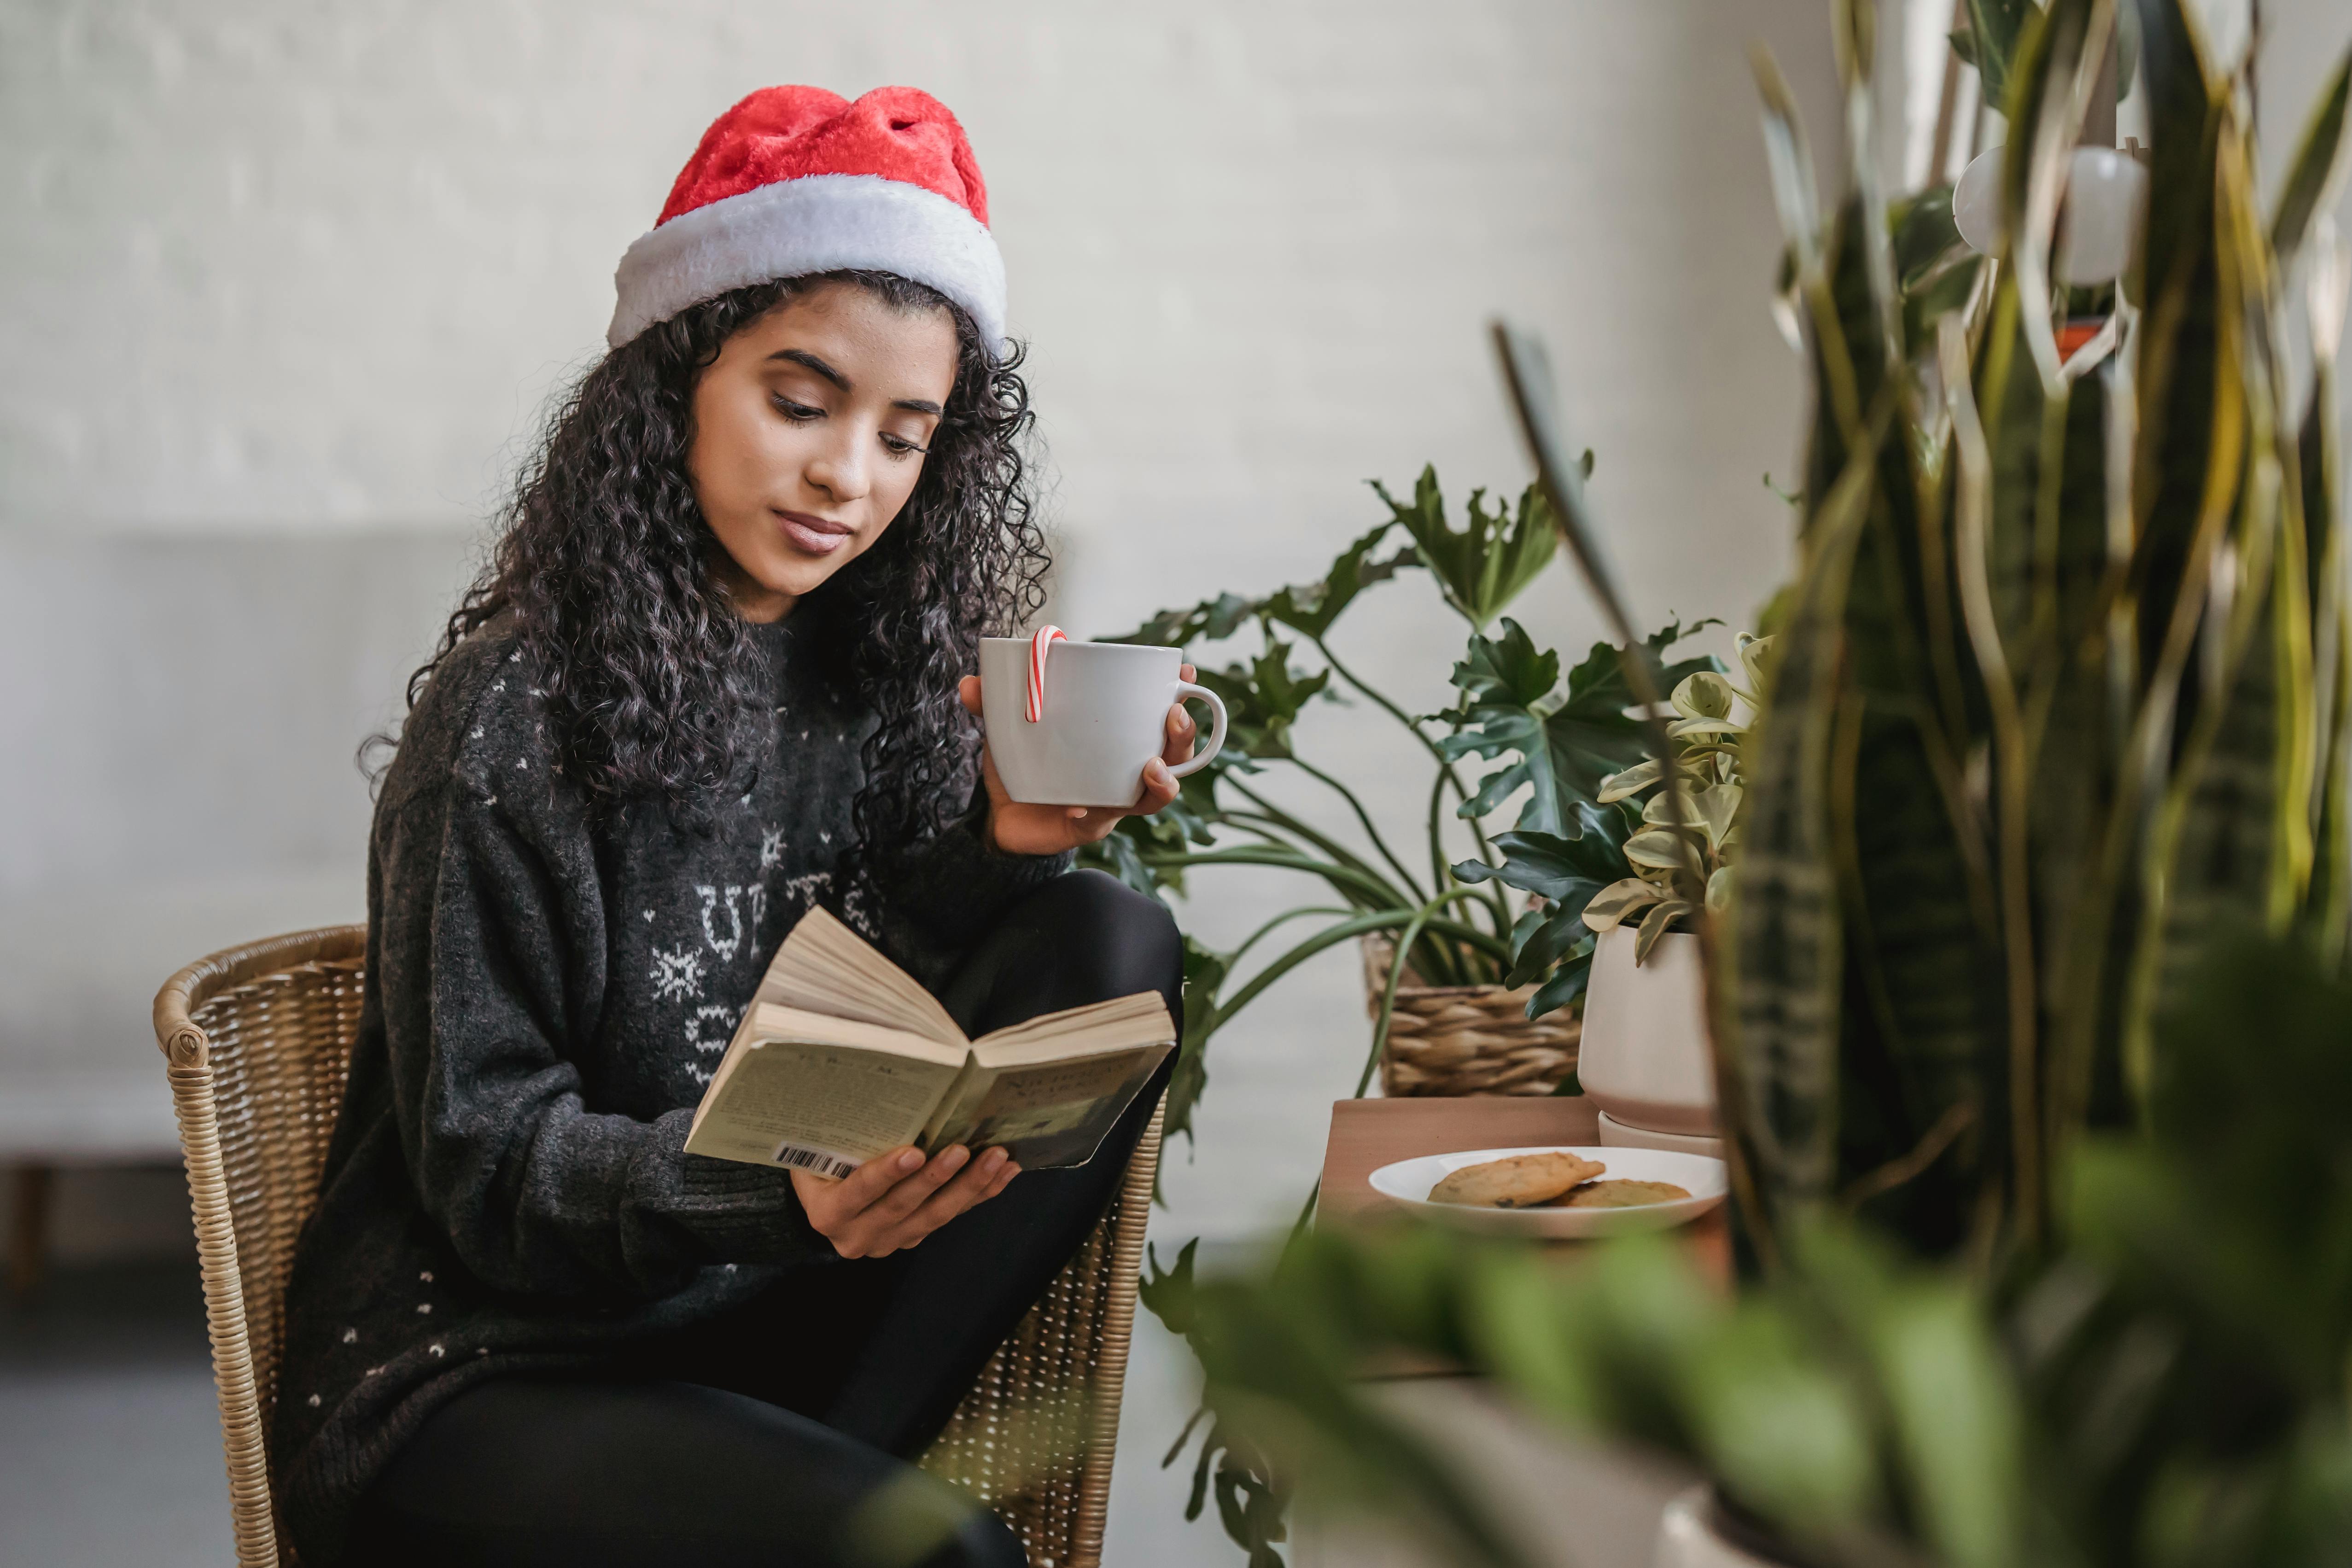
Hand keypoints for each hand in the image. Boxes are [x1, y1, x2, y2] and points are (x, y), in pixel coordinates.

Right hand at [791, 1144, 1018, 1258]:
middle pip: (902, 1207)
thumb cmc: (820, 1160)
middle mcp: (857, 1236)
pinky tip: (1004, 1174)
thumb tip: (872, 1081)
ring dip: (969, 1187)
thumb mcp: (816, 1148)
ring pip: (934, 1216)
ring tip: (996, 1158)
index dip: (885, 1174)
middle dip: (936, 1178)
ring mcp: (889, 1241)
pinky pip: (951, 1216)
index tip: (914, 1152)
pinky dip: (979, 1194)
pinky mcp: (914, 1237)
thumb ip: (840, 1133)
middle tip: (962, 1150)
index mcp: (828, 1212)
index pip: (858, 1192)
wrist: (823, 1196)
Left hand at [957, 665, 1199, 855]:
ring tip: (1150, 766)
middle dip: (1182, 735)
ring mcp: (1110, 802)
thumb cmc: (1022, 765)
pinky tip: (1078, 807)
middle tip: (1174, 715)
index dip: (1181, 697)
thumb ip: (992, 703)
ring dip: (1161, 780)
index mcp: (1118, 740)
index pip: (1160, 717)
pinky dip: (1091, 813)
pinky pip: (1098, 822)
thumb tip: (971, 682)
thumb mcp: (1007, 728)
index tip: (1186, 675)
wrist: (1001, 818)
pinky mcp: (1087, 828)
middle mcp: (1124, 771)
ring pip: (1153, 796)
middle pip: (1174, 757)